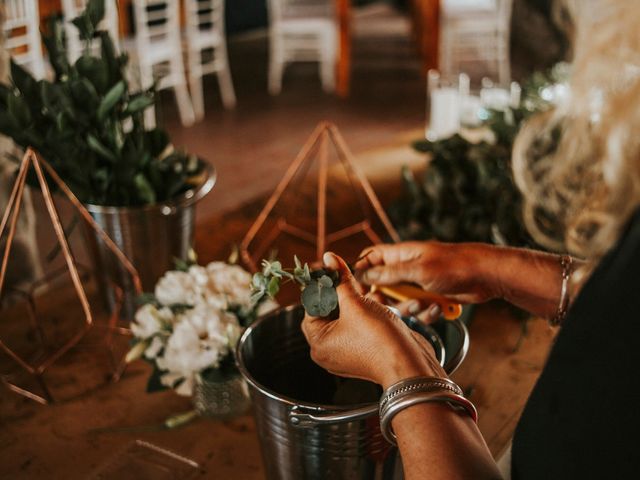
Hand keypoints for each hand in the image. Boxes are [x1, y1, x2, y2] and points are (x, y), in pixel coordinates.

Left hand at [301, 252, 445, 388]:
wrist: (410, 365)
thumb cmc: (380, 340)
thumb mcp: (356, 303)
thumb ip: (341, 279)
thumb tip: (329, 259)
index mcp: (318, 343)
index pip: (311, 306)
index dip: (321, 286)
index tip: (330, 270)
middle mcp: (327, 351)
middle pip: (326, 312)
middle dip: (337, 294)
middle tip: (345, 279)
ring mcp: (345, 353)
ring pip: (343, 319)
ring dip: (351, 303)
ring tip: (361, 292)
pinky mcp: (361, 352)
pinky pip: (355, 328)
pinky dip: (361, 315)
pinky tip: (372, 305)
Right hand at [355, 241, 570, 320]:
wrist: (486, 277)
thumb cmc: (454, 265)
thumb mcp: (418, 270)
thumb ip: (389, 273)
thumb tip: (362, 273)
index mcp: (400, 255)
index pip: (370, 259)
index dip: (361, 273)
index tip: (360, 290)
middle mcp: (406, 269)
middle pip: (382, 287)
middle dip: (388, 300)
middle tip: (395, 305)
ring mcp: (418, 284)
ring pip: (400, 303)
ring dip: (410, 309)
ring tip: (424, 304)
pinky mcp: (429, 298)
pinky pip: (418, 311)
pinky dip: (426, 313)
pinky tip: (438, 308)